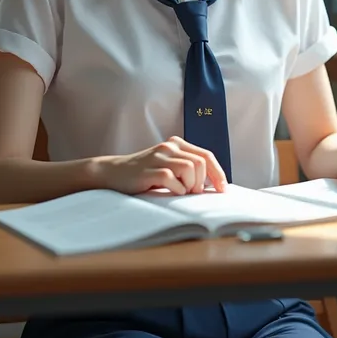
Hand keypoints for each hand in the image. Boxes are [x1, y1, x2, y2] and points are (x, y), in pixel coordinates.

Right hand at [94, 136, 226, 194]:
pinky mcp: (150, 170)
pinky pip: (173, 179)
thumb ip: (186, 168)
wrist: (114, 173)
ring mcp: (159, 157)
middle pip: (201, 162)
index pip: (207, 155)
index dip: (218, 173)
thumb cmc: (145, 174)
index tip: (222, 190)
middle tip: (193, 193)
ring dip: (190, 185)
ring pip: (190, 168)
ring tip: (181, 192)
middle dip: (202, 182)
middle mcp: (170, 146)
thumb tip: (212, 185)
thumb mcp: (168, 165)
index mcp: (177, 144)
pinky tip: (170, 192)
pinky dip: (177, 190)